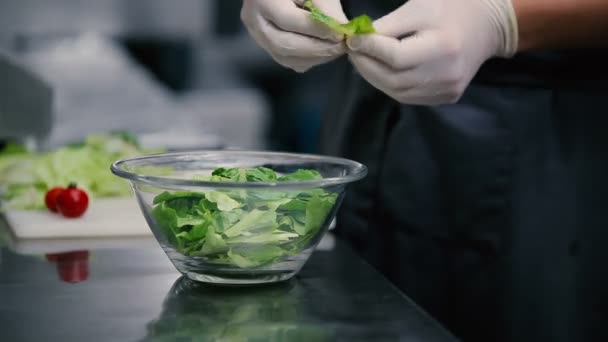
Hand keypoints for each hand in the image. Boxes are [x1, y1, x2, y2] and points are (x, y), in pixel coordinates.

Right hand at [241, 0, 347, 72]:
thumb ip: (325, 6)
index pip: (288, 20)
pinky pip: (285, 60)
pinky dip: (307, 60)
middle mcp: (253, 20)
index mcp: (263, 0)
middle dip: (316, 48)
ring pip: (284, 56)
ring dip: (313, 57)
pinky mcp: (264, 45)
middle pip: (284, 43)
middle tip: (340, 47)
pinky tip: (322, 53)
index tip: (340, 33)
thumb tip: (340, 29)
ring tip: (335, 50)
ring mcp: (256, 35)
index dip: (316, 30)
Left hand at [347, 0, 517, 104]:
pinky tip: (382, 71)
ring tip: (363, 60)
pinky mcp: (447, 97)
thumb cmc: (450, 7)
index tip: (351, 39)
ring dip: (374, 77)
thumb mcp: (419, 7)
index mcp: (443, 46)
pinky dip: (390, 85)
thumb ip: (389, 26)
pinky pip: (409, 96)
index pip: (396, 57)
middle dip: (367, 65)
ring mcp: (448, 89)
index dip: (370, 49)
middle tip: (352, 51)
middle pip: (394, 79)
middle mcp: (447, 74)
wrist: (486, 25)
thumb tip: (358, 40)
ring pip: (398, 92)